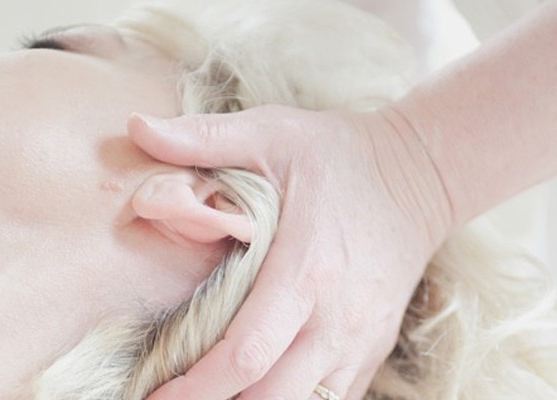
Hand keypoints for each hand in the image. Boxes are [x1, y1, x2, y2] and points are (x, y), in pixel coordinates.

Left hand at [130, 104, 450, 399]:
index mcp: (305, 269)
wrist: (420, 174)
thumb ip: (204, 138)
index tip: (154, 396)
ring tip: (214, 393)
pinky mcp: (372, 349)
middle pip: (273, 398)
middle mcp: (337, 318)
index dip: (196, 388)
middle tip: (171, 398)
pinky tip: (258, 387)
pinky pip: (330, 398)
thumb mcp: (272, 132)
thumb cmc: (338, 155)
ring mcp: (359, 340)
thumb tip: (135, 129)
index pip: (248, 354)